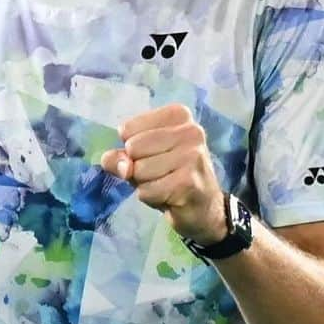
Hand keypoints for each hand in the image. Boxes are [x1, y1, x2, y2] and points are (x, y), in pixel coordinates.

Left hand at [100, 104, 226, 245]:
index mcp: (178, 115)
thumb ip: (120, 157)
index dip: (131, 149)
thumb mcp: (141, 160)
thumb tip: (119, 164)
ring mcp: (192, 155)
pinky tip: (169, 197)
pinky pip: (147, 190)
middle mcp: (190, 130)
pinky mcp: (189, 181)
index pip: (127, 129)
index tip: (154, 155)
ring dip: (144, 184)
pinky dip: (150, 197)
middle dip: (137, 167)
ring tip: (165, 184)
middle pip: (133, 148)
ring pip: (139, 170)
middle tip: (161, 174)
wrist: (204, 208)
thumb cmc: (170, 176)